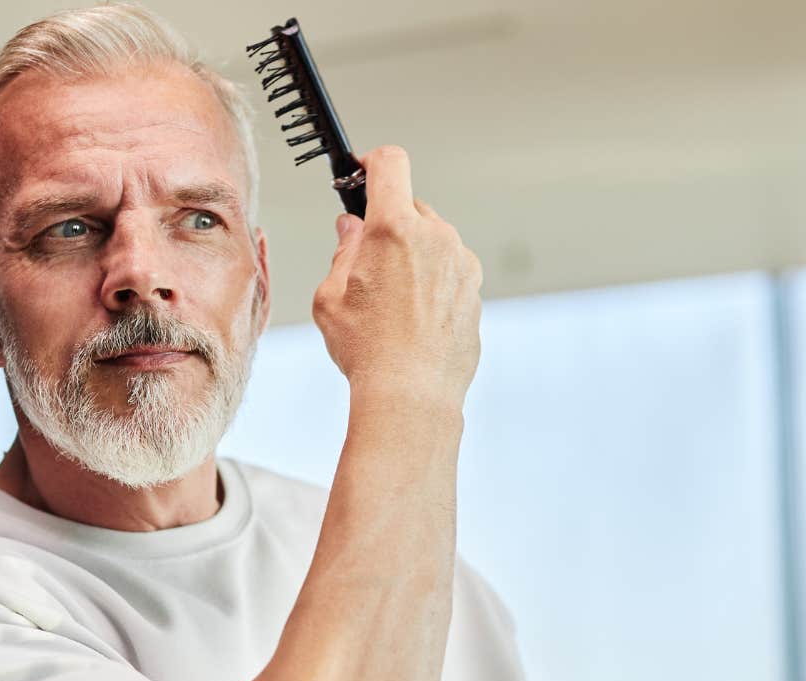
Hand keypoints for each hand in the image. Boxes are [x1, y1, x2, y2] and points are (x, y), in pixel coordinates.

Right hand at [311, 145, 482, 407]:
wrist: (411, 394)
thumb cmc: (367, 348)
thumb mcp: (331, 296)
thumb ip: (343, 251)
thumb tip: (352, 229)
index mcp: (394, 228)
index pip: (390, 163)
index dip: (372, 162)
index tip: (363, 172)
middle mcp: (435, 236)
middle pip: (410, 207)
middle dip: (388, 225)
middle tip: (366, 262)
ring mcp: (461, 262)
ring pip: (433, 240)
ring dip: (413, 255)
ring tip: (391, 303)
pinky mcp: (475, 289)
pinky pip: (449, 271)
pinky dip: (432, 282)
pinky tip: (413, 319)